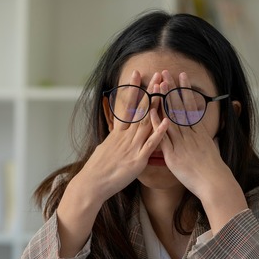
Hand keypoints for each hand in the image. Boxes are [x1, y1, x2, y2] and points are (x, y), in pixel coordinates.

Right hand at [76, 70, 168, 203]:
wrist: (92, 184)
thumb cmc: (97, 169)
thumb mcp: (105, 148)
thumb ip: (114, 139)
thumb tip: (116, 133)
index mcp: (118, 133)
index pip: (127, 106)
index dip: (132, 89)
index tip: (137, 74)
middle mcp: (125, 136)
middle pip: (140, 110)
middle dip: (149, 91)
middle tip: (157, 74)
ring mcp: (132, 147)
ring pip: (147, 122)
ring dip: (157, 105)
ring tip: (164, 89)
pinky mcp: (137, 160)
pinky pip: (150, 144)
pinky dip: (159, 132)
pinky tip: (167, 121)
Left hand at [154, 70, 246, 228]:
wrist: (214, 183)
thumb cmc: (213, 170)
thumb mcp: (211, 149)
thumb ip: (205, 139)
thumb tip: (204, 133)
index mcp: (199, 132)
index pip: (190, 106)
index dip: (185, 90)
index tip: (181, 76)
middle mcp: (190, 134)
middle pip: (179, 107)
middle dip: (172, 89)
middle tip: (166, 72)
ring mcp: (181, 143)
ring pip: (171, 117)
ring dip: (164, 100)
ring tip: (158, 84)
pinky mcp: (173, 154)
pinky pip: (163, 136)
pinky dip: (157, 124)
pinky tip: (150, 112)